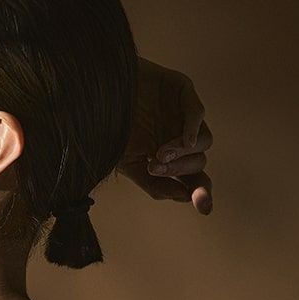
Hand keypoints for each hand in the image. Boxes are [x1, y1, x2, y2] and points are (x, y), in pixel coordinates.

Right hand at [117, 57, 213, 214]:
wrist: (94, 93)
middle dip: (180, 169)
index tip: (204, 208)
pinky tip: (183, 140)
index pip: (193, 179)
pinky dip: (193, 128)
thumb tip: (184, 196)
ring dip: (184, 152)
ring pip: (204, 141)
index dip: (201, 193)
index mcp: (169, 157)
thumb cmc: (110, 128)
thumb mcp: (128, 165)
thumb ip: (155, 184)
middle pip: (198, 162)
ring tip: (159, 153)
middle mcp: (179, 137)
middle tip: (155, 166)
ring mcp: (182, 114)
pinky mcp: (182, 91)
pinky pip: (197, 113)